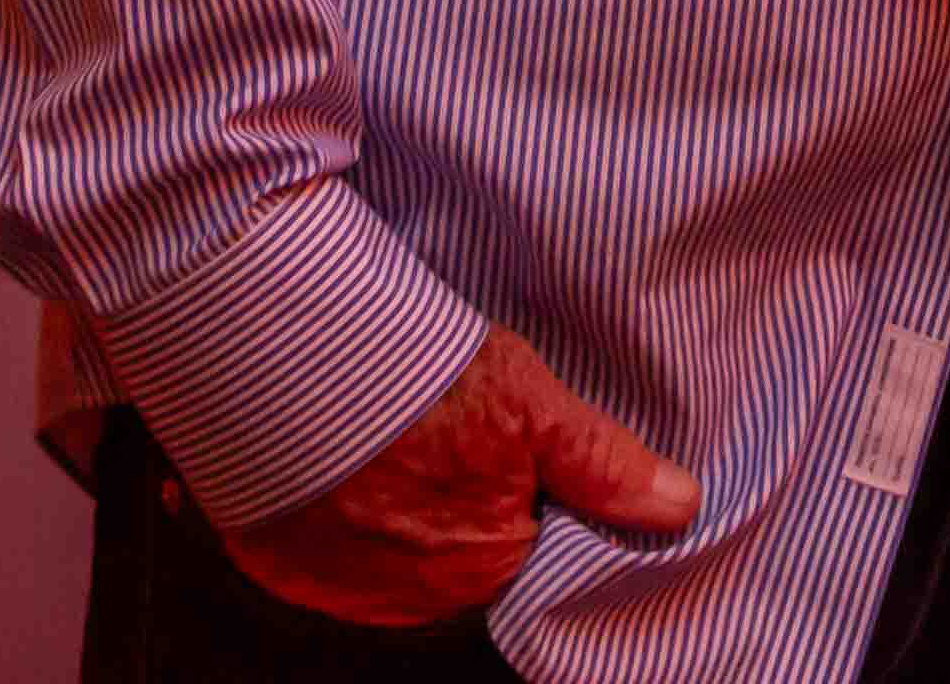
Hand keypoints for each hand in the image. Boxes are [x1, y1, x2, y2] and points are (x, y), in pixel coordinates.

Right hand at [204, 326, 701, 630]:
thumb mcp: (529, 399)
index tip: (490, 441)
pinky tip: (319, 454)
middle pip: (445, 555)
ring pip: (376, 553)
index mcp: (481, 566)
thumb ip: (600, 463)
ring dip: (378, 510)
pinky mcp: (270, 559)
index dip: (510, 490)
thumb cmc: (414, 374)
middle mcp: (406, 598)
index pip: (515, 545)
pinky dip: (315, 508)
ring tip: (374, 433)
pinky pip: (307, 546)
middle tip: (430, 425)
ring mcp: (332, 584)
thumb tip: (679, 508)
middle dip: (444, 503)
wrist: (283, 351)